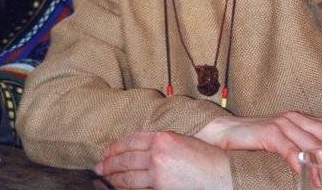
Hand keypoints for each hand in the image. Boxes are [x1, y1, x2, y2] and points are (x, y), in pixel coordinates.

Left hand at [95, 131, 231, 189]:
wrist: (222, 173)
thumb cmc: (207, 158)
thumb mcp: (182, 142)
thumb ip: (163, 144)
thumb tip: (145, 151)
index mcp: (163, 136)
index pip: (133, 139)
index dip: (117, 145)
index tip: (108, 150)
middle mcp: (157, 150)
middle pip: (126, 156)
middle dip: (110, 162)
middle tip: (99, 167)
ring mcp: (157, 169)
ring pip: (128, 174)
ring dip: (114, 177)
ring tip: (104, 178)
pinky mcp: (160, 186)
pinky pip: (138, 187)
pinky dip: (126, 188)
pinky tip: (120, 188)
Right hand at [195, 111, 321, 173]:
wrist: (223, 133)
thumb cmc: (256, 140)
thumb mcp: (285, 142)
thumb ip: (304, 148)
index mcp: (302, 119)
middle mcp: (296, 118)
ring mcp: (283, 124)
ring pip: (315, 142)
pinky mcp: (268, 133)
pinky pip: (291, 150)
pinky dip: (305, 163)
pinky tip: (315, 176)